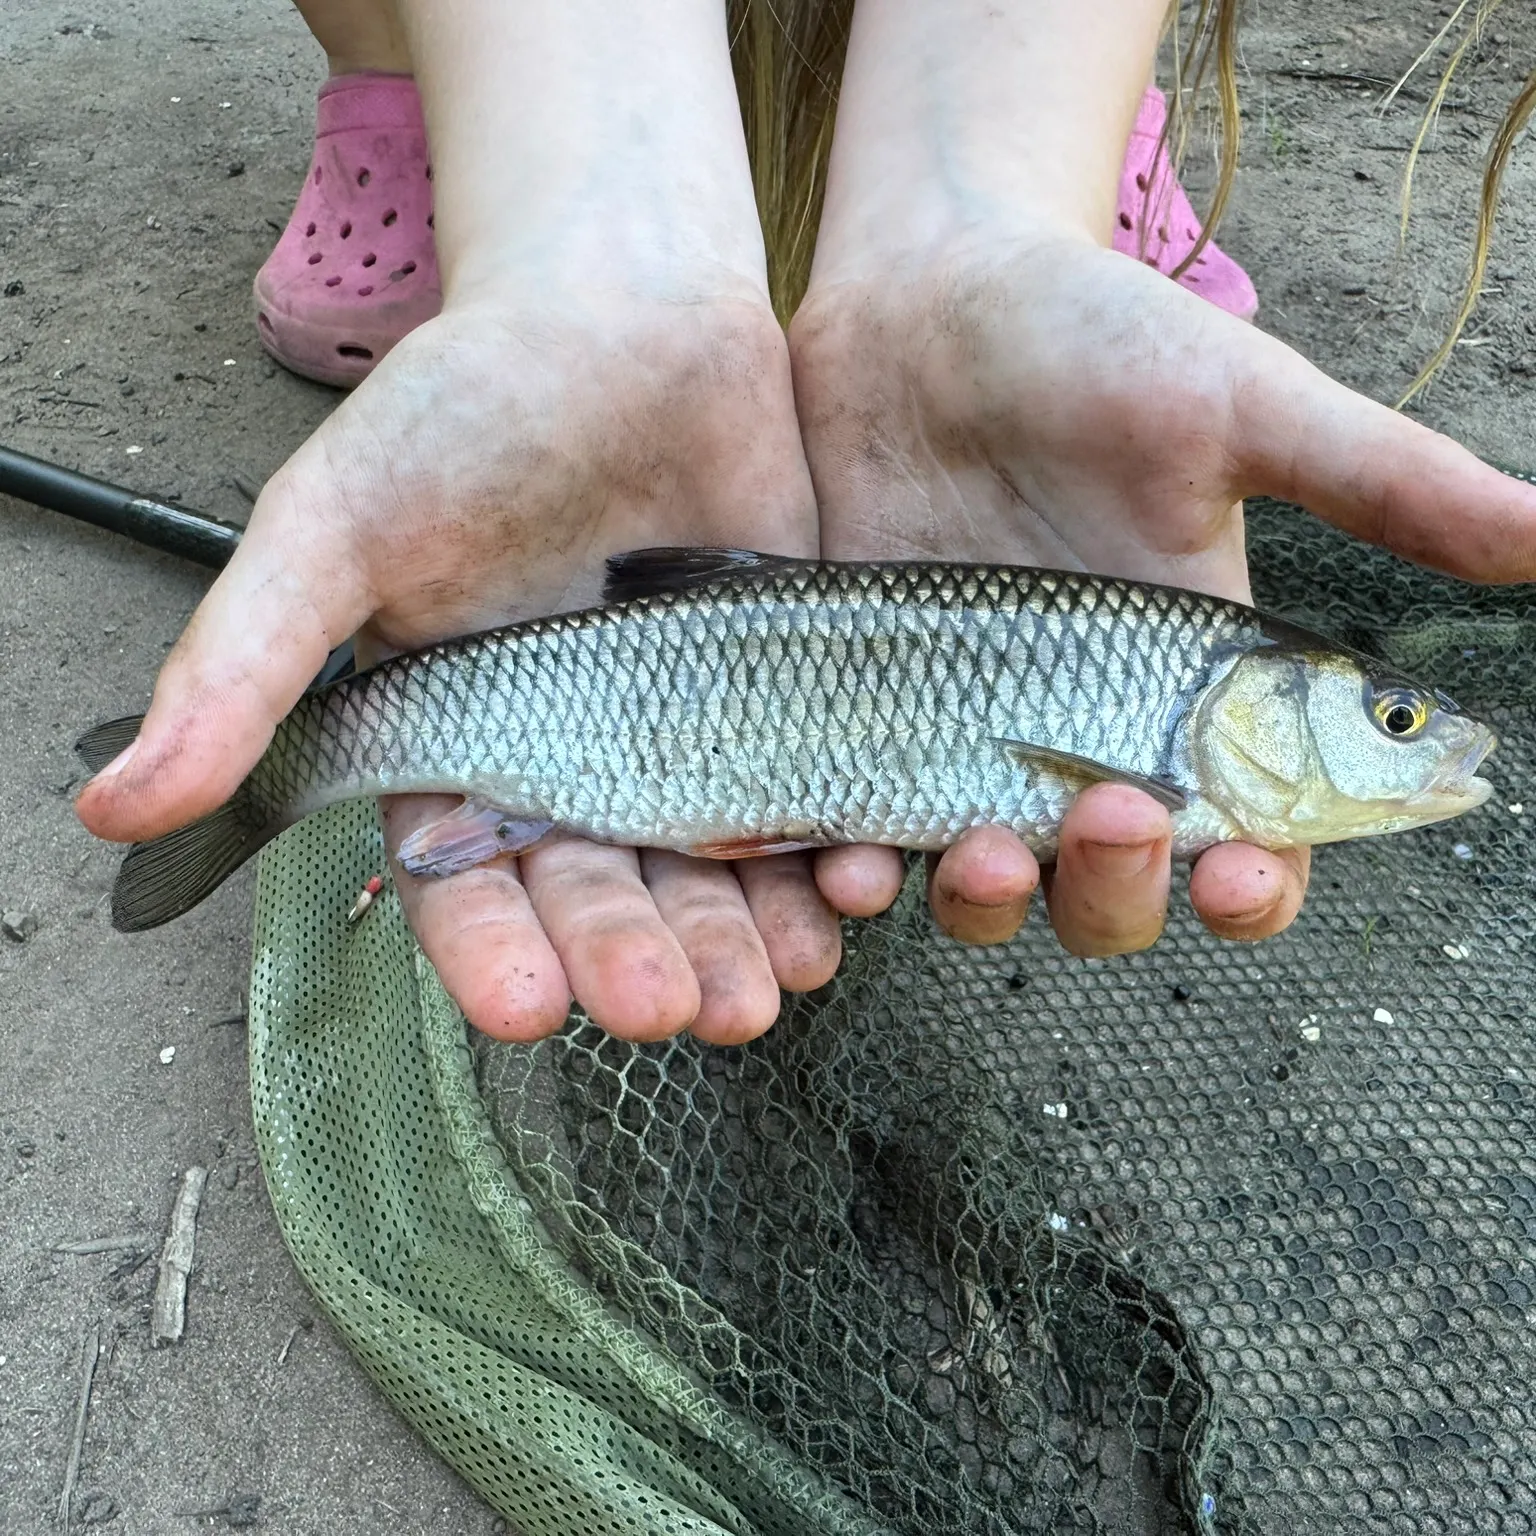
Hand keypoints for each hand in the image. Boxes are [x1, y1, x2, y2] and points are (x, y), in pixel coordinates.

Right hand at [73, 293, 870, 1044]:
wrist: (627, 312)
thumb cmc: (466, 405)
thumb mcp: (338, 522)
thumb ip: (246, 665)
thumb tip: (112, 808)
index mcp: (464, 750)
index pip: (469, 884)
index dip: (493, 953)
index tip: (530, 1009)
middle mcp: (578, 768)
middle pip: (606, 898)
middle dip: (636, 960)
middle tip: (675, 1010)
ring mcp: (690, 743)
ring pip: (715, 874)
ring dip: (743, 940)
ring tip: (772, 988)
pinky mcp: (786, 705)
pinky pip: (811, 798)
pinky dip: (830, 853)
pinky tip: (854, 887)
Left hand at [789, 231, 1535, 955]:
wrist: (928, 295)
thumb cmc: (1093, 340)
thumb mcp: (1241, 408)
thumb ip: (1379, 483)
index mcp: (1189, 689)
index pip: (1246, 836)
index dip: (1256, 886)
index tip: (1241, 877)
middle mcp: (1080, 734)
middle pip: (1114, 890)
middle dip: (1119, 893)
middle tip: (1112, 820)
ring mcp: (962, 735)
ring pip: (991, 888)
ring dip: (992, 905)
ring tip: (983, 853)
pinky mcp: (861, 714)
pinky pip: (859, 833)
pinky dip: (857, 873)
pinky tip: (847, 865)